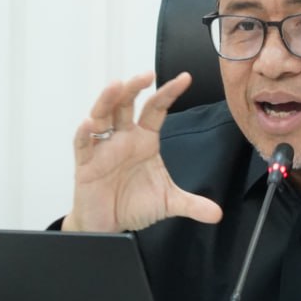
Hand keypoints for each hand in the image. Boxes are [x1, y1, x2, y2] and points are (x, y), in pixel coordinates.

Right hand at [63, 71, 222, 232]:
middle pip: (127, 104)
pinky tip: (89, 123)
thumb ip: (192, 204)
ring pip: (102, 116)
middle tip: (147, 74)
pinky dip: (84, 133)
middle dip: (135, 88)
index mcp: (144, 140)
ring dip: (107, 100)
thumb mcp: (167, 202)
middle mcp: (123, 138)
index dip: (169, 92)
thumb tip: (217, 214)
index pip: (156, 109)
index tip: (185, 78)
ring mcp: (103, 148)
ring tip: (116, 86)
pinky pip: (83, 144)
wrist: (108, 226)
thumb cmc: (132, 204)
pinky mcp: (86, 163)